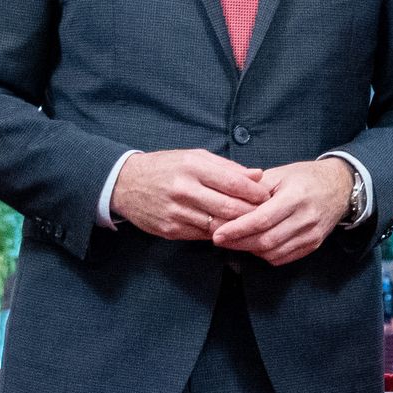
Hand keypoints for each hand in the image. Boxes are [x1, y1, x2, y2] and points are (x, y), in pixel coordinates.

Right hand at [113, 147, 272, 241]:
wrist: (125, 183)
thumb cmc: (165, 167)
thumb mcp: (193, 157)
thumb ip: (227, 167)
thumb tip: (257, 175)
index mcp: (192, 167)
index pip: (234, 182)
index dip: (255, 193)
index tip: (267, 197)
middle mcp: (184, 189)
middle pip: (229, 208)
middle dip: (252, 213)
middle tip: (266, 215)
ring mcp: (176, 212)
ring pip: (218, 226)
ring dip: (238, 228)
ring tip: (251, 226)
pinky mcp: (170, 230)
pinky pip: (202, 236)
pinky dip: (219, 234)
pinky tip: (228, 231)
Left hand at [214, 157, 355, 264]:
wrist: (339, 187)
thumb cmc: (305, 178)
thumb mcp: (280, 173)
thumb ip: (255, 188)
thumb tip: (228, 202)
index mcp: (295, 197)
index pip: (262, 219)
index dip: (237, 229)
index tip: (218, 233)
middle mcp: (306, 218)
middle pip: (266, 240)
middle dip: (239, 243)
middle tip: (220, 239)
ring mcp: (311, 234)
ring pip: (273, 253)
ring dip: (250, 250)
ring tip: (235, 241)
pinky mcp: (313, 245)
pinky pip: (283, 257)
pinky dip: (265, 255)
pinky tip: (255, 245)